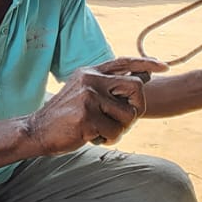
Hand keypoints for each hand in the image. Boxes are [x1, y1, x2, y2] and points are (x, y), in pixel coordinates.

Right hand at [24, 57, 168, 154]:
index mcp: (90, 72)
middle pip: (136, 88)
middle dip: (136, 109)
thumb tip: (141, 82)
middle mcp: (91, 80)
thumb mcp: (84, 93)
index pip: (123, 61)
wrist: (37, 131)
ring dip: (119, 129)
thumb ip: (107, 88)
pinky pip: (115, 132)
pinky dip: (107, 139)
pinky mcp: (87, 116)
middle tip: (124, 121)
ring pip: (128, 115)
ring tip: (100, 130)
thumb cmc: (65, 117)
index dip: (146, 63)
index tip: (163, 66)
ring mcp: (89, 97)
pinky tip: (91, 136)